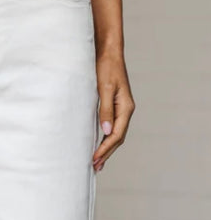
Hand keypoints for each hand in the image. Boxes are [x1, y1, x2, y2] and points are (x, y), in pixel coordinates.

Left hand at [93, 51, 134, 172]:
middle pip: (118, 138)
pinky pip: (112, 127)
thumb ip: (105, 110)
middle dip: (107, 153)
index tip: (94, 159)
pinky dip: (106, 139)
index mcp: (126, 107)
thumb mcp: (103, 88)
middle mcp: (126, 110)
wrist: (108, 52)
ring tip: (97, 163)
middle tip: (95, 167)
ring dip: (107, 149)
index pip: (116, 135)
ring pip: (116, 134)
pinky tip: (99, 145)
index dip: (105, 149)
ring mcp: (121, 109)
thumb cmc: (106, 67)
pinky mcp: (114, 106)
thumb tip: (106, 131)